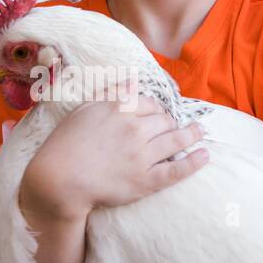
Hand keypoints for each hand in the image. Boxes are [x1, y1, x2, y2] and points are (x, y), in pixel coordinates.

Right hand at [22, 92, 208, 220]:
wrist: (59, 180)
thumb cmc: (65, 144)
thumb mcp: (84, 110)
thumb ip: (110, 94)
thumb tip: (133, 81)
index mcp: (119, 110)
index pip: (150, 103)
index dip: (156, 109)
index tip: (157, 114)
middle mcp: (134, 129)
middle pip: (164, 120)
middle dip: (171, 121)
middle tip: (174, 125)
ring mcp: (142, 156)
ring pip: (175, 140)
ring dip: (192, 134)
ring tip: (200, 132)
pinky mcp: (146, 181)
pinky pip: (176, 170)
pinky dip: (194, 162)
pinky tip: (204, 155)